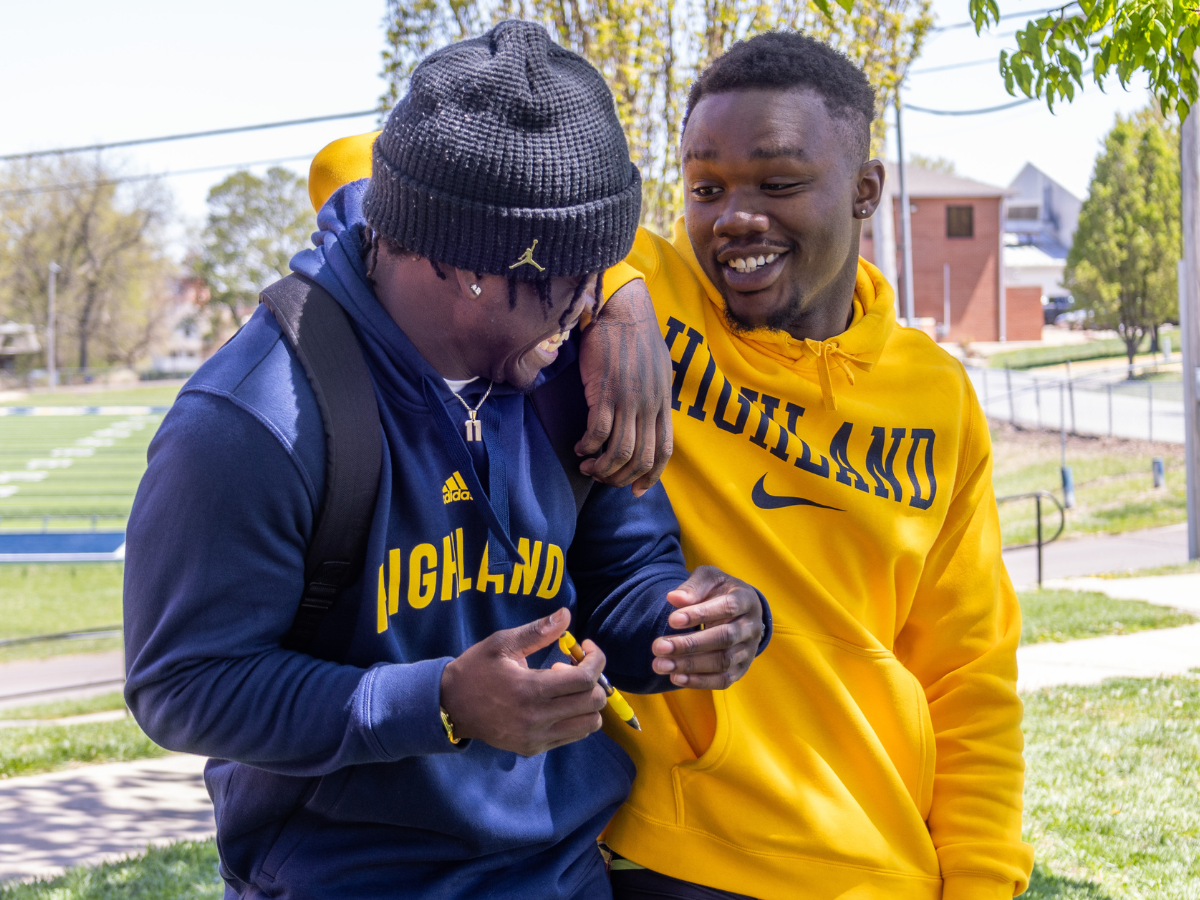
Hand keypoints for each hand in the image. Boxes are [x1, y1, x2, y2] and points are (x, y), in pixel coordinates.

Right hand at [439, 608, 607, 756]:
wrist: (450, 706)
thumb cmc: (476, 669)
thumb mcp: (502, 644)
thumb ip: (537, 631)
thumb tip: (567, 615)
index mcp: (531, 689)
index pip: (585, 679)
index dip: (596, 659)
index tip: (586, 646)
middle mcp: (537, 718)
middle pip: (593, 703)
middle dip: (595, 679)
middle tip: (572, 667)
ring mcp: (537, 737)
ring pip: (589, 724)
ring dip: (587, 702)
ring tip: (565, 688)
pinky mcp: (533, 748)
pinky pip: (572, 736)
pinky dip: (576, 717)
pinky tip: (557, 702)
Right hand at [575, 278, 672, 496]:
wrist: (621, 310)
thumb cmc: (636, 336)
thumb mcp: (658, 369)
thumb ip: (655, 395)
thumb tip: (650, 414)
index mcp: (662, 402)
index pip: (664, 450)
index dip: (651, 476)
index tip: (636, 490)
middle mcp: (649, 406)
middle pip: (640, 458)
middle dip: (620, 477)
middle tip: (602, 478)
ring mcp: (628, 401)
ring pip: (619, 452)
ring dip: (602, 468)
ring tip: (588, 467)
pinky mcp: (605, 394)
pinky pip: (597, 434)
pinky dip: (588, 447)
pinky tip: (579, 447)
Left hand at [651, 566, 765, 688]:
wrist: (739, 609)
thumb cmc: (719, 591)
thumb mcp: (709, 579)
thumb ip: (693, 586)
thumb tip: (674, 598)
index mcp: (746, 599)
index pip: (727, 607)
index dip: (701, 614)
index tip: (672, 620)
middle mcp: (752, 626)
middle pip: (725, 638)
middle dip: (690, 644)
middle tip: (658, 646)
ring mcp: (749, 650)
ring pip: (723, 662)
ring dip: (690, 665)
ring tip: (660, 664)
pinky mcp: (741, 669)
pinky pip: (723, 680)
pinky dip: (699, 681)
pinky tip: (675, 677)